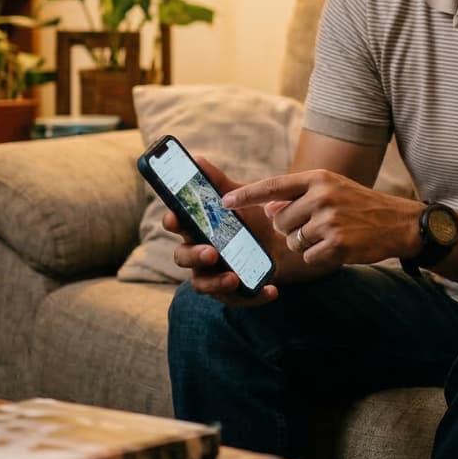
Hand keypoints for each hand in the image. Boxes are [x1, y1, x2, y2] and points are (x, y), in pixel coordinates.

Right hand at [167, 157, 280, 306]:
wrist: (285, 240)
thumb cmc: (252, 218)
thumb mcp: (240, 199)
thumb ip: (219, 183)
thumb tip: (198, 159)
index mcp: (198, 227)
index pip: (176, 225)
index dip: (172, 222)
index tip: (175, 218)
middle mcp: (201, 252)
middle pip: (183, 257)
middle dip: (193, 256)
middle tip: (211, 252)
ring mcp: (215, 273)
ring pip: (202, 284)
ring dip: (216, 283)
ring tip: (234, 277)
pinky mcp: (235, 291)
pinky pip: (237, 299)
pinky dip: (253, 296)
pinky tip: (270, 290)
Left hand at [221, 170, 421, 269]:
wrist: (399, 223)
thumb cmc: (360, 206)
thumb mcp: (331, 190)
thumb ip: (299, 197)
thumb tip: (268, 210)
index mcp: (318, 179)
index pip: (273, 186)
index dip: (246, 195)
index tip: (224, 202)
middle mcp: (322, 196)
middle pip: (280, 221)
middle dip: (290, 230)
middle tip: (316, 227)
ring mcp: (330, 220)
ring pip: (293, 241)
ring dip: (306, 244)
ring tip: (332, 236)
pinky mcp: (337, 244)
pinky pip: (308, 257)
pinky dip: (319, 257)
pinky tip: (338, 248)